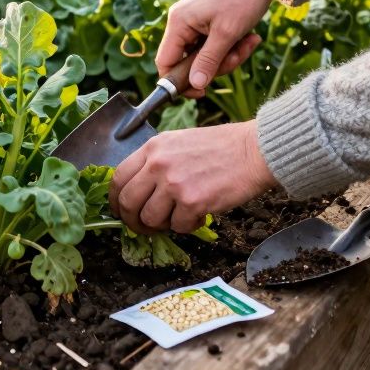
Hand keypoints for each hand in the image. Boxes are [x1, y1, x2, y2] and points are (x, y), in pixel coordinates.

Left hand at [109, 121, 278, 234]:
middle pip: (128, 202)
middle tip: (144, 227)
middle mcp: (158, 164)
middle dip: (133, 221)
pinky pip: (178, 227)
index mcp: (153, 148)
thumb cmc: (221, 147)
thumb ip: (156, 163)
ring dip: (163, 225)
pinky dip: (188, 226)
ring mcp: (174, 184)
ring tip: (179, 216)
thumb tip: (139, 191)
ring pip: (150, 219)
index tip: (121, 211)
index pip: (118, 178)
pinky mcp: (192, 202)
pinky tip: (200, 214)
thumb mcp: (178, 143)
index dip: (116, 200)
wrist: (253, 151)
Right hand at [156, 0, 286, 97]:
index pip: (165, 62)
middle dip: (216, 65)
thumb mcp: (227, 34)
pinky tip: (250, 38)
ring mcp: (195, 21)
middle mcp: (182, 22)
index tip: (201, 92)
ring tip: (250, 42)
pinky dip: (232, 46)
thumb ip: (208, 61)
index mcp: (178, 22)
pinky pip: (215, 45)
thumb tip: (194, 86)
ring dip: (229, 56)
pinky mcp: (208, 21)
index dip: (179, 82)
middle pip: (188, 61)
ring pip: (205, 55)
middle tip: (237, 58)